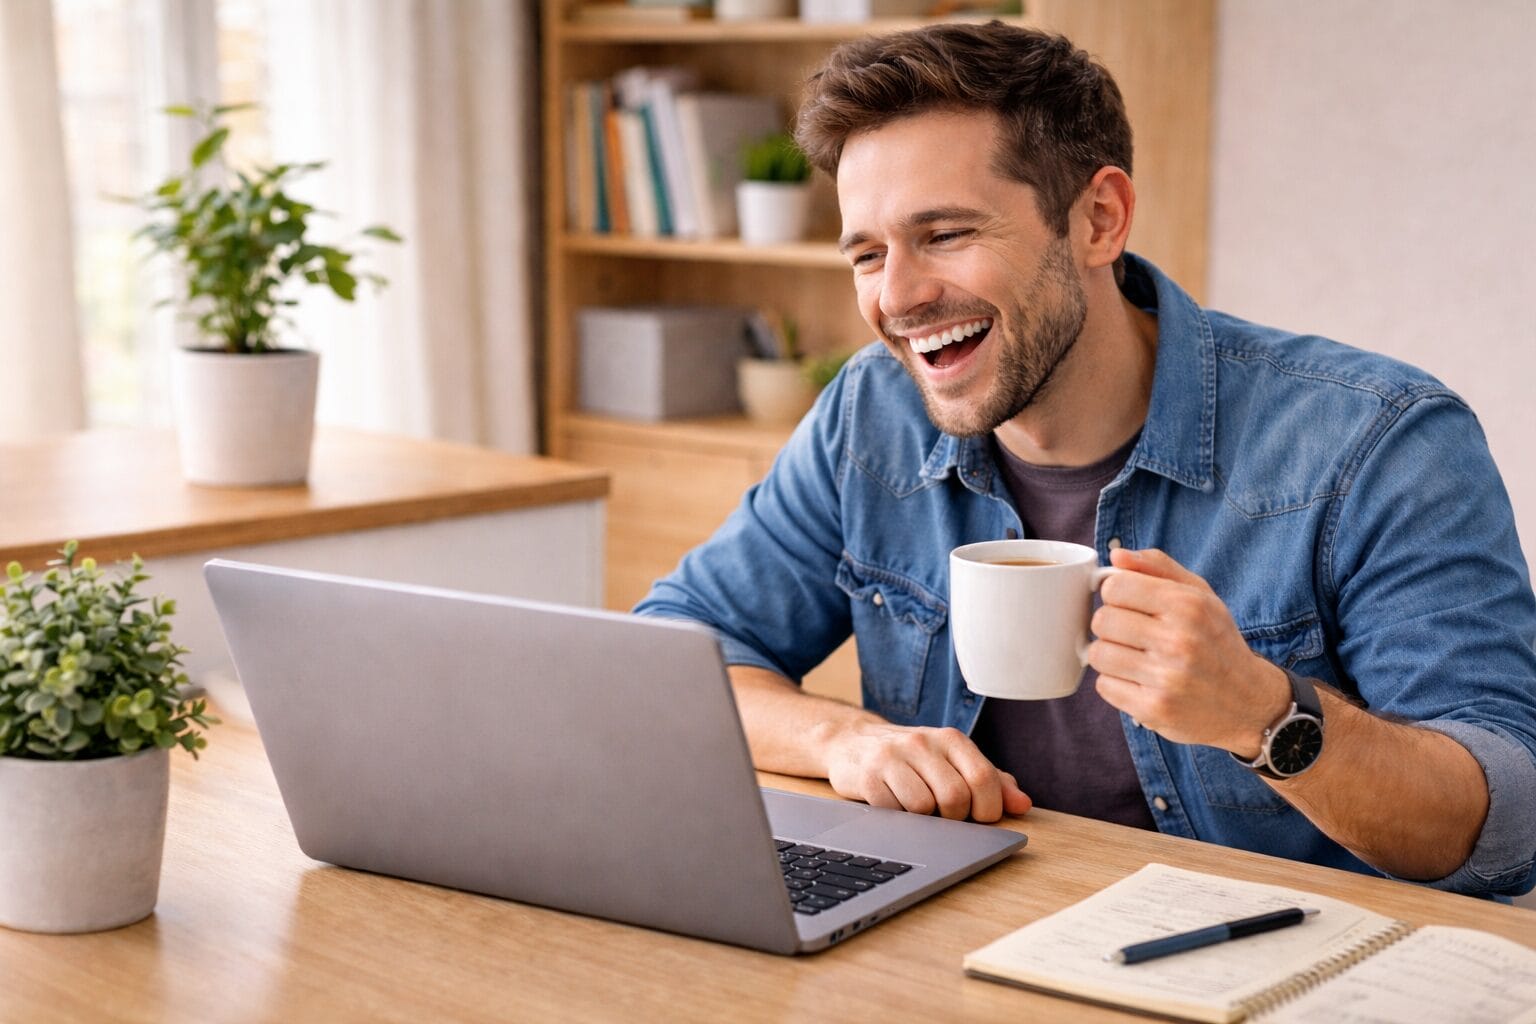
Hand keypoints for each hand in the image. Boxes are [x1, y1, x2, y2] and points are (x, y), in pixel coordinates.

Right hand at [821, 721, 1032, 821]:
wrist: (852, 743)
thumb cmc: (912, 758)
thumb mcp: (952, 762)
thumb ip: (991, 781)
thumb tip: (1022, 805)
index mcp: (951, 739)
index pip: (983, 779)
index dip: (987, 809)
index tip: (977, 817)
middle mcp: (922, 742)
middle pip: (955, 797)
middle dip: (954, 818)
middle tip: (943, 815)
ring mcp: (892, 757)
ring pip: (923, 807)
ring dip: (924, 820)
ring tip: (917, 808)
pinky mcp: (867, 775)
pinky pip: (893, 812)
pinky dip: (898, 819)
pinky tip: (894, 805)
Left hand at [1088, 548, 1290, 756]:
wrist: (1249, 702)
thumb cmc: (1216, 641)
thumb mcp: (1199, 595)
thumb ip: (1157, 567)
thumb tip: (1116, 554)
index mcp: (1188, 606)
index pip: (1115, 587)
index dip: (1115, 594)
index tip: (1128, 603)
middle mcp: (1178, 641)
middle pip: (1102, 620)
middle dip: (1111, 625)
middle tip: (1132, 634)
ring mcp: (1165, 678)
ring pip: (1098, 654)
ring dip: (1110, 655)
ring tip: (1135, 658)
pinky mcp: (1153, 709)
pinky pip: (1104, 686)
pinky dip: (1116, 683)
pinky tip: (1140, 681)